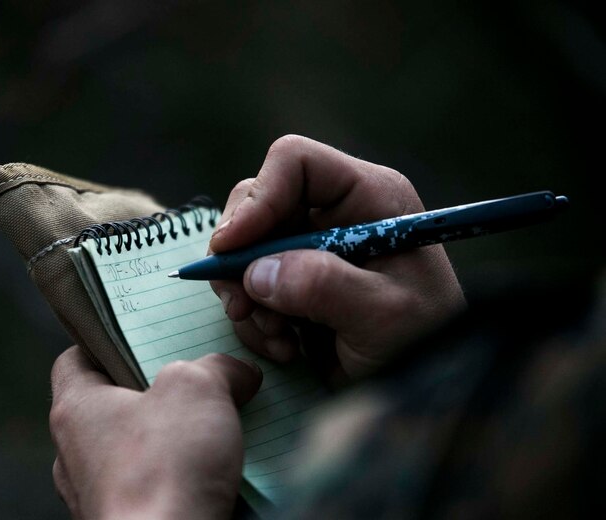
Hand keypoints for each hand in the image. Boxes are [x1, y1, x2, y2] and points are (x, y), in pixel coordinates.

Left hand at [49, 347, 261, 519]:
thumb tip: (238, 373)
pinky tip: (213, 471)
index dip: (108, 343)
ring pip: (132, 450)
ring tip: (213, 426)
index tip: (143, 340)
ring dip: (169, 438)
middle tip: (194, 381)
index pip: (74, 360)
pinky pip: (151, 487)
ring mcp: (97, 494)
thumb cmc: (165, 466)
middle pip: (111, 405)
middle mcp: (75, 453)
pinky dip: (178, 477)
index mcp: (75, 408)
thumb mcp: (198, 387)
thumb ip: (216, 367)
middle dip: (155, 393)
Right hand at [210, 135, 465, 379]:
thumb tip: (256, 273)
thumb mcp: (383, 313)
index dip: (258, 198)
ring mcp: (311, 247)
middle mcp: (334, 212)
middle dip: (241, 258)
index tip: (232, 247)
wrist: (425, 382)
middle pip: (258, 204)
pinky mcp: (296, 282)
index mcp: (366, 195)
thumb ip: (323, 285)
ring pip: (245, 249)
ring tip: (278, 337)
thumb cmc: (425, 339)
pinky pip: (249, 285)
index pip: (296, 163)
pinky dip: (255, 319)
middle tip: (241, 303)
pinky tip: (285, 346)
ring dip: (247, 297)